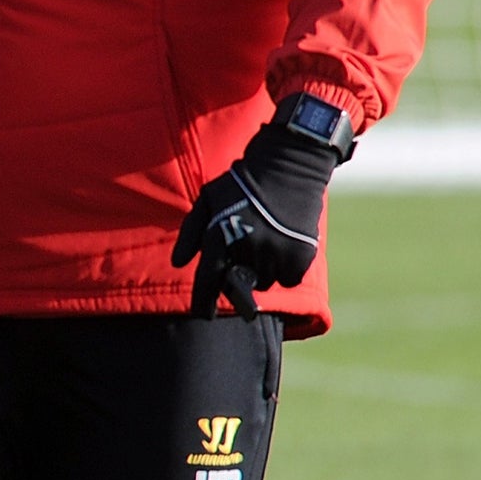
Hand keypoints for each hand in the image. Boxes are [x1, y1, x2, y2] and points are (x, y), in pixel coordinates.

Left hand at [172, 121, 340, 317]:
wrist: (288, 164)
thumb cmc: (241, 182)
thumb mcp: (208, 200)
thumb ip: (191, 233)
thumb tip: (179, 263)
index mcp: (221, 235)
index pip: (209, 280)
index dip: (204, 301)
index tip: (203, 314)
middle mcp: (248, 248)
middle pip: (240, 283)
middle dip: (239, 273)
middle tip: (245, 249)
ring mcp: (276, 252)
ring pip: (265, 282)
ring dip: (262, 270)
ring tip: (264, 240)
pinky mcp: (301, 254)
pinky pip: (288, 278)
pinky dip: (285, 268)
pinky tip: (282, 242)